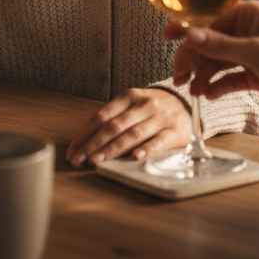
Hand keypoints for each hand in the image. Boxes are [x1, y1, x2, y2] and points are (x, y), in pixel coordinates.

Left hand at [65, 88, 191, 167]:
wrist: (185, 104)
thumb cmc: (151, 109)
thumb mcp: (132, 106)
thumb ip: (114, 120)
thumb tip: (87, 143)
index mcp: (129, 97)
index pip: (102, 116)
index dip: (85, 134)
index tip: (73, 151)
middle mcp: (143, 105)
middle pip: (114, 126)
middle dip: (93, 145)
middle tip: (79, 160)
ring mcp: (159, 117)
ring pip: (132, 134)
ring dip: (112, 149)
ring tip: (97, 161)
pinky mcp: (175, 131)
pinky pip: (159, 141)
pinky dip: (146, 150)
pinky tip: (134, 158)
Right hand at [164, 0, 258, 126]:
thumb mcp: (255, 52)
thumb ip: (220, 45)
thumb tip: (189, 34)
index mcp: (249, 14)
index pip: (210, 18)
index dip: (187, 28)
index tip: (166, 35)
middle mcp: (248, 31)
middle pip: (210, 41)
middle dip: (192, 58)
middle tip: (178, 77)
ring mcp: (251, 53)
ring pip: (217, 60)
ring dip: (203, 74)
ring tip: (192, 90)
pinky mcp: (256, 74)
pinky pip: (229, 77)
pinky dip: (218, 85)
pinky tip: (208, 95)